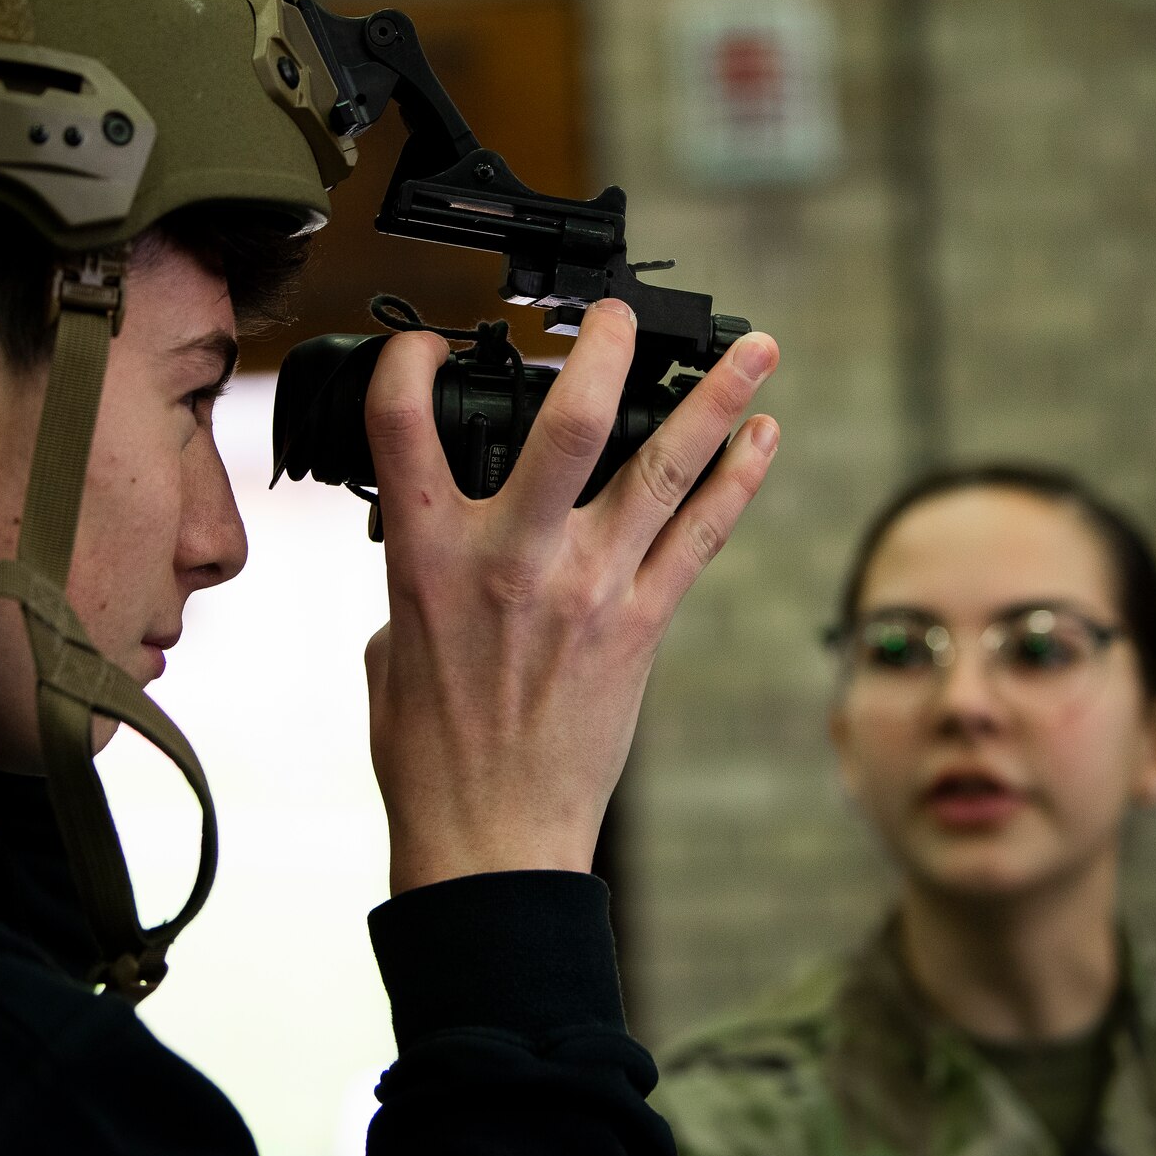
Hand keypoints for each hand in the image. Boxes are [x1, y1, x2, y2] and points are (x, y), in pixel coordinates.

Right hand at [363, 300, 779, 893]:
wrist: (492, 840)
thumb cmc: (432, 753)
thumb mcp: (393, 644)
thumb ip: (421, 575)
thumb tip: (445, 538)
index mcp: (429, 562)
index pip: (405, 429)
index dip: (409, 367)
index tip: (422, 346)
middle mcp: (515, 562)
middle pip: (568, 429)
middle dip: (604, 353)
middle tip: (622, 314)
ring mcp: (589, 590)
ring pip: (662, 472)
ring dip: (716, 401)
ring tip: (757, 348)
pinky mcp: (642, 625)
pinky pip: (701, 538)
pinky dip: (736, 483)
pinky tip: (762, 440)